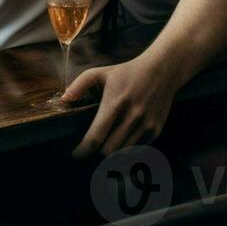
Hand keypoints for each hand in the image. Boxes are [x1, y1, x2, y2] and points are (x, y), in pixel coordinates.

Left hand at [63, 56, 178, 157]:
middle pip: (109, 151)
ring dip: (114, 153)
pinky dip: (128, 149)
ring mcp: (145, 125)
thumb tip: (64, 99)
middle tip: (92, 148)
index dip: (83, 150)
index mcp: (114, 104)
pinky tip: (122, 141)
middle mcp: (131, 117)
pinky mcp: (156, 130)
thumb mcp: (101, 73)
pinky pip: (138, 149)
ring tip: (106, 146)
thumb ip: (79, 85)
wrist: (162, 70)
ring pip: (124, 154)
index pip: (96, 137)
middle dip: (98, 152)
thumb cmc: (127, 72)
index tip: (76, 155)